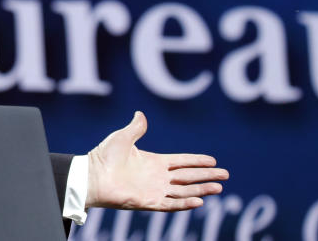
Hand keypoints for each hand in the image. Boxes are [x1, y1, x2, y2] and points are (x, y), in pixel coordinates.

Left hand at [86, 111, 228, 210]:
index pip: (182, 162)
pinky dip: (184, 203)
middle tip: (225, 176)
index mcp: (154, 162)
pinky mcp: (148, 202)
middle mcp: (157, 177)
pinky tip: (199, 201)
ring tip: (218, 188)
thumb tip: (140, 113)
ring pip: (184, 191)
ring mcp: (154, 190)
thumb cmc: (104, 156)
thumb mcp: (123, 137)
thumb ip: (136, 128)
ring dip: (201, 190)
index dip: (197, 161)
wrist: (92, 175)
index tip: (213, 161)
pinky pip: (170, 204)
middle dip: (206, 176)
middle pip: (188, 177)